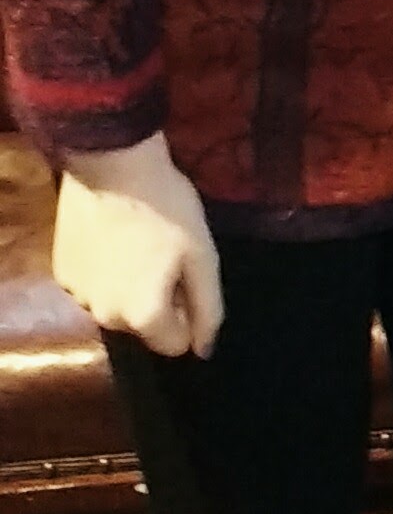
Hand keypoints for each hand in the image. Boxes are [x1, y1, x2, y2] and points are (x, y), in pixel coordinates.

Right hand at [51, 134, 223, 358]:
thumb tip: (203, 349)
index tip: (190, 276)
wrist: (112, 164)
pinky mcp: (63, 272)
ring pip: (117, 306)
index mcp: (142, 317)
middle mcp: (105, 317)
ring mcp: (79, 295)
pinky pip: (95, 285)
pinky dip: (108, 272)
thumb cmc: (167, 208)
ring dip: (131, 287)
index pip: (175, 344)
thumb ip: (208, 307)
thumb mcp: (203, 255)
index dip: (190, 313)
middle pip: (144, 326)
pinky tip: (116, 239)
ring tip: (142, 245)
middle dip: (160, 301)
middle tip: (168, 256)